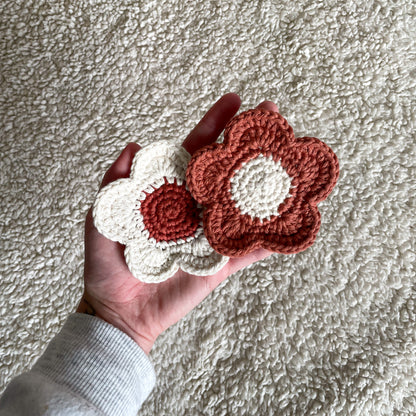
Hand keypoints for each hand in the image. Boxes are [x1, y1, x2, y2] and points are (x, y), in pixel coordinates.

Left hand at [76, 93, 277, 353]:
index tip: (234, 101)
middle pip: (227, 170)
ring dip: (267, 183)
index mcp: (170, 193)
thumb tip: (132, 146)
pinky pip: (249, 251)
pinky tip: (291, 223)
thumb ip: (114, 186)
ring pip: (243, 204)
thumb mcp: (101, 221)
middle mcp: (196, 208)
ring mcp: (211, 235)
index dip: (214, 127)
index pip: (196, 153)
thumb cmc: (108, 266)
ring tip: (292, 160)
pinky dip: (270, 240)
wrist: (120, 311)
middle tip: (275, 117)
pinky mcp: (220, 265)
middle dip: (250, 144)